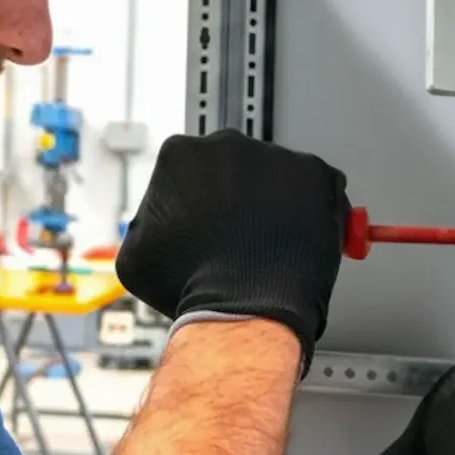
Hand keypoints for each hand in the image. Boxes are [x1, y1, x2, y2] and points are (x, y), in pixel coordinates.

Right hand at [116, 129, 350, 371]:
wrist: (244, 310)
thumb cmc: (192, 286)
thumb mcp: (136, 256)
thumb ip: (146, 224)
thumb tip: (156, 222)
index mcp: (181, 154)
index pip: (192, 169)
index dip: (201, 200)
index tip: (209, 221)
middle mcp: (229, 144)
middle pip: (236, 166)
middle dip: (240, 196)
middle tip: (243, 236)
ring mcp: (276, 156)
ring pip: (278, 176)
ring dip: (277, 203)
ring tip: (272, 245)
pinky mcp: (317, 173)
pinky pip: (319, 187)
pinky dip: (314, 210)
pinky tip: (299, 240)